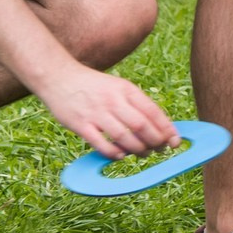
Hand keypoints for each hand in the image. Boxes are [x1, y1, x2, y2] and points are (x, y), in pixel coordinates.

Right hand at [40, 64, 176, 157]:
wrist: (58, 77)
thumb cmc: (93, 87)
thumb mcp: (118, 87)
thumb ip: (136, 104)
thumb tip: (159, 126)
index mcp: (126, 89)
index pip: (152, 111)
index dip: (167, 129)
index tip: (174, 141)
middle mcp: (113, 100)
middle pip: (141, 125)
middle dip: (155, 141)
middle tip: (160, 149)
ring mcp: (96, 112)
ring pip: (124, 137)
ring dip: (137, 150)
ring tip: (142, 153)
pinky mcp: (80, 124)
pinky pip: (101, 144)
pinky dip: (114, 153)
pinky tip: (120, 155)